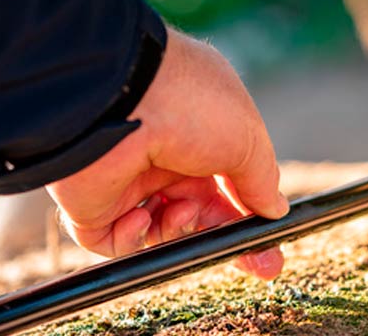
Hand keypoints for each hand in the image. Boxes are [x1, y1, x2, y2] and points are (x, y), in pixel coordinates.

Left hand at [46, 29, 288, 278]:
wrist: (122, 102)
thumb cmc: (191, 107)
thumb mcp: (246, 140)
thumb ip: (262, 179)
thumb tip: (274, 209)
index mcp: (199, 133)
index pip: (227, 184)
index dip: (249, 215)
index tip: (269, 246)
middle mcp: (163, 154)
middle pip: (198, 212)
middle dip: (223, 238)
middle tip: (259, 265)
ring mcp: (127, 178)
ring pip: (161, 229)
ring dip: (179, 228)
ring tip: (181, 211)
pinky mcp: (94, 203)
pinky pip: (115, 240)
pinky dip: (133, 237)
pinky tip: (141, 215)